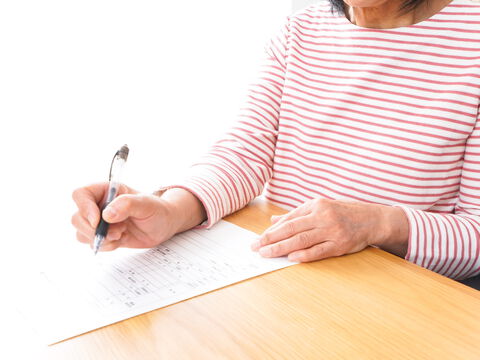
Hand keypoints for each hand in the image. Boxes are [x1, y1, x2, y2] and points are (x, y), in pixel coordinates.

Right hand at [71, 183, 205, 251]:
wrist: (164, 225)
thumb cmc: (157, 209)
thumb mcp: (146, 204)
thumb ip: (127, 204)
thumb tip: (106, 215)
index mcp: (106, 190)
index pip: (81, 195)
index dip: (85, 208)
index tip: (98, 221)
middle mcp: (99, 205)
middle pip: (78, 218)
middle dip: (94, 229)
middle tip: (118, 231)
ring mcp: (100, 222)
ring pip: (82, 232)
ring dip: (100, 238)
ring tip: (122, 233)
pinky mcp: (104, 235)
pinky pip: (93, 244)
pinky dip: (106, 246)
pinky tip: (122, 239)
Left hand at [251, 198, 407, 261]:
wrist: (372, 219)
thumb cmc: (343, 212)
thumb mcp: (320, 207)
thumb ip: (297, 214)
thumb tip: (274, 220)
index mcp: (316, 205)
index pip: (289, 219)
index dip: (272, 230)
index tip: (258, 239)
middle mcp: (322, 216)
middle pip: (291, 229)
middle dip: (271, 239)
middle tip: (256, 247)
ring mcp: (332, 230)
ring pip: (301, 240)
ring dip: (281, 248)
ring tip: (266, 254)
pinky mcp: (340, 244)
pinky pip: (319, 250)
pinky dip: (304, 255)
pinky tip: (291, 258)